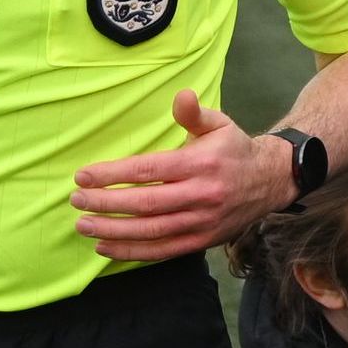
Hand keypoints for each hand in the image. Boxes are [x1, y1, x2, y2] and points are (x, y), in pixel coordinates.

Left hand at [72, 92, 293, 263]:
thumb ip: (194, 114)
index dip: (112, 175)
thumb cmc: (235, 150)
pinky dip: (132, 251)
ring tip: (83, 225)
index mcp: (201, 163)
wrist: (271, 182)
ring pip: (150, 231)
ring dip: (112, 230)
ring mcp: (202, 222)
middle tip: (76, 200)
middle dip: (105, 203)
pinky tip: (105, 246)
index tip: (82, 177)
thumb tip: (180, 95)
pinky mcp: (202, 241)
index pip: (148, 170)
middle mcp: (201, 195)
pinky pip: (162, 251)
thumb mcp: (219, 124)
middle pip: (145, 203)